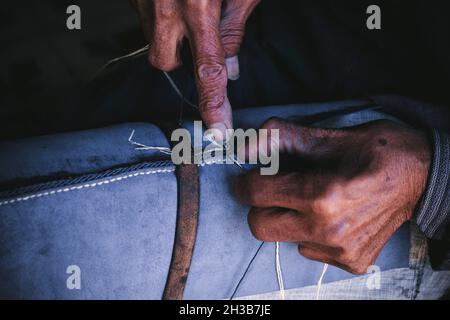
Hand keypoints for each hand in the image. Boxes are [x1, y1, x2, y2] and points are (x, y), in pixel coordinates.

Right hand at [132, 0, 259, 131]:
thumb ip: (234, 29)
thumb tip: (230, 68)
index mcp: (198, 5)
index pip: (207, 70)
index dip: (213, 105)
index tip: (218, 131)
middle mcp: (166, 7)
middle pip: (165, 62)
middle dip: (180, 62)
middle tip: (197, 38)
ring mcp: (144, 0)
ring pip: (154, 40)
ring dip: (170, 36)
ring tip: (188, 7)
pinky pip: (145, 19)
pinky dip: (161, 18)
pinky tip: (174, 0)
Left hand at [235, 118, 430, 273]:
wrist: (422, 176)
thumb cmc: (379, 152)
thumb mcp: (329, 136)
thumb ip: (281, 138)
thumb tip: (245, 147)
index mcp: (321, 195)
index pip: (255, 193)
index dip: (247, 181)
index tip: (254, 176)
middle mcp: (328, 230)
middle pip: (259, 226)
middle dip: (261, 205)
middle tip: (278, 189)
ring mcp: (340, 250)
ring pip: (284, 238)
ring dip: (289, 219)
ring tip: (314, 199)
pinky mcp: (351, 262)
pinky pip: (309, 249)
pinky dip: (311, 233)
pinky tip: (332, 216)